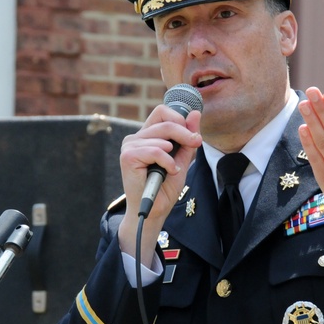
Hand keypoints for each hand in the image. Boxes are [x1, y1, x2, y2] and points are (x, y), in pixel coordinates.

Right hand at [117, 105, 202, 262]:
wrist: (154, 211)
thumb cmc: (165, 187)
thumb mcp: (182, 159)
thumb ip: (188, 138)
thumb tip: (196, 113)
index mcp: (146, 136)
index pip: (162, 112)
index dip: (180, 119)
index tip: (193, 135)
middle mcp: (135, 138)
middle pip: (165, 120)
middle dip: (185, 132)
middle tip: (195, 143)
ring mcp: (130, 146)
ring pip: (162, 135)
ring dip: (175, 153)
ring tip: (173, 168)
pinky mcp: (128, 157)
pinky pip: (156, 150)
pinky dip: (167, 162)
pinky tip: (168, 172)